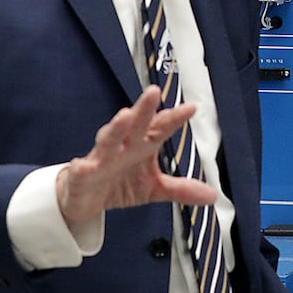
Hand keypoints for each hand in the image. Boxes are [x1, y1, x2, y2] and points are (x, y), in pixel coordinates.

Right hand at [55, 86, 216, 225]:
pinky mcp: (81, 175)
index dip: (174, 118)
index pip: (159, 128)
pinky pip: (81, 170)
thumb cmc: (119, 184)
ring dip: (115, 129)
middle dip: (144, 109)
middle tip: (154, 93)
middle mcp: (122, 147)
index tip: (190, 108)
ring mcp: (101, 159)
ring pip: (108, 141)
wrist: (85, 199)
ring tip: (124, 117)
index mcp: (141, 146)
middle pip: (134, 126)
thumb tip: (211, 195)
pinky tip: (82, 164)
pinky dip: (81, 167)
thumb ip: (180, 189)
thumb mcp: (153, 189)